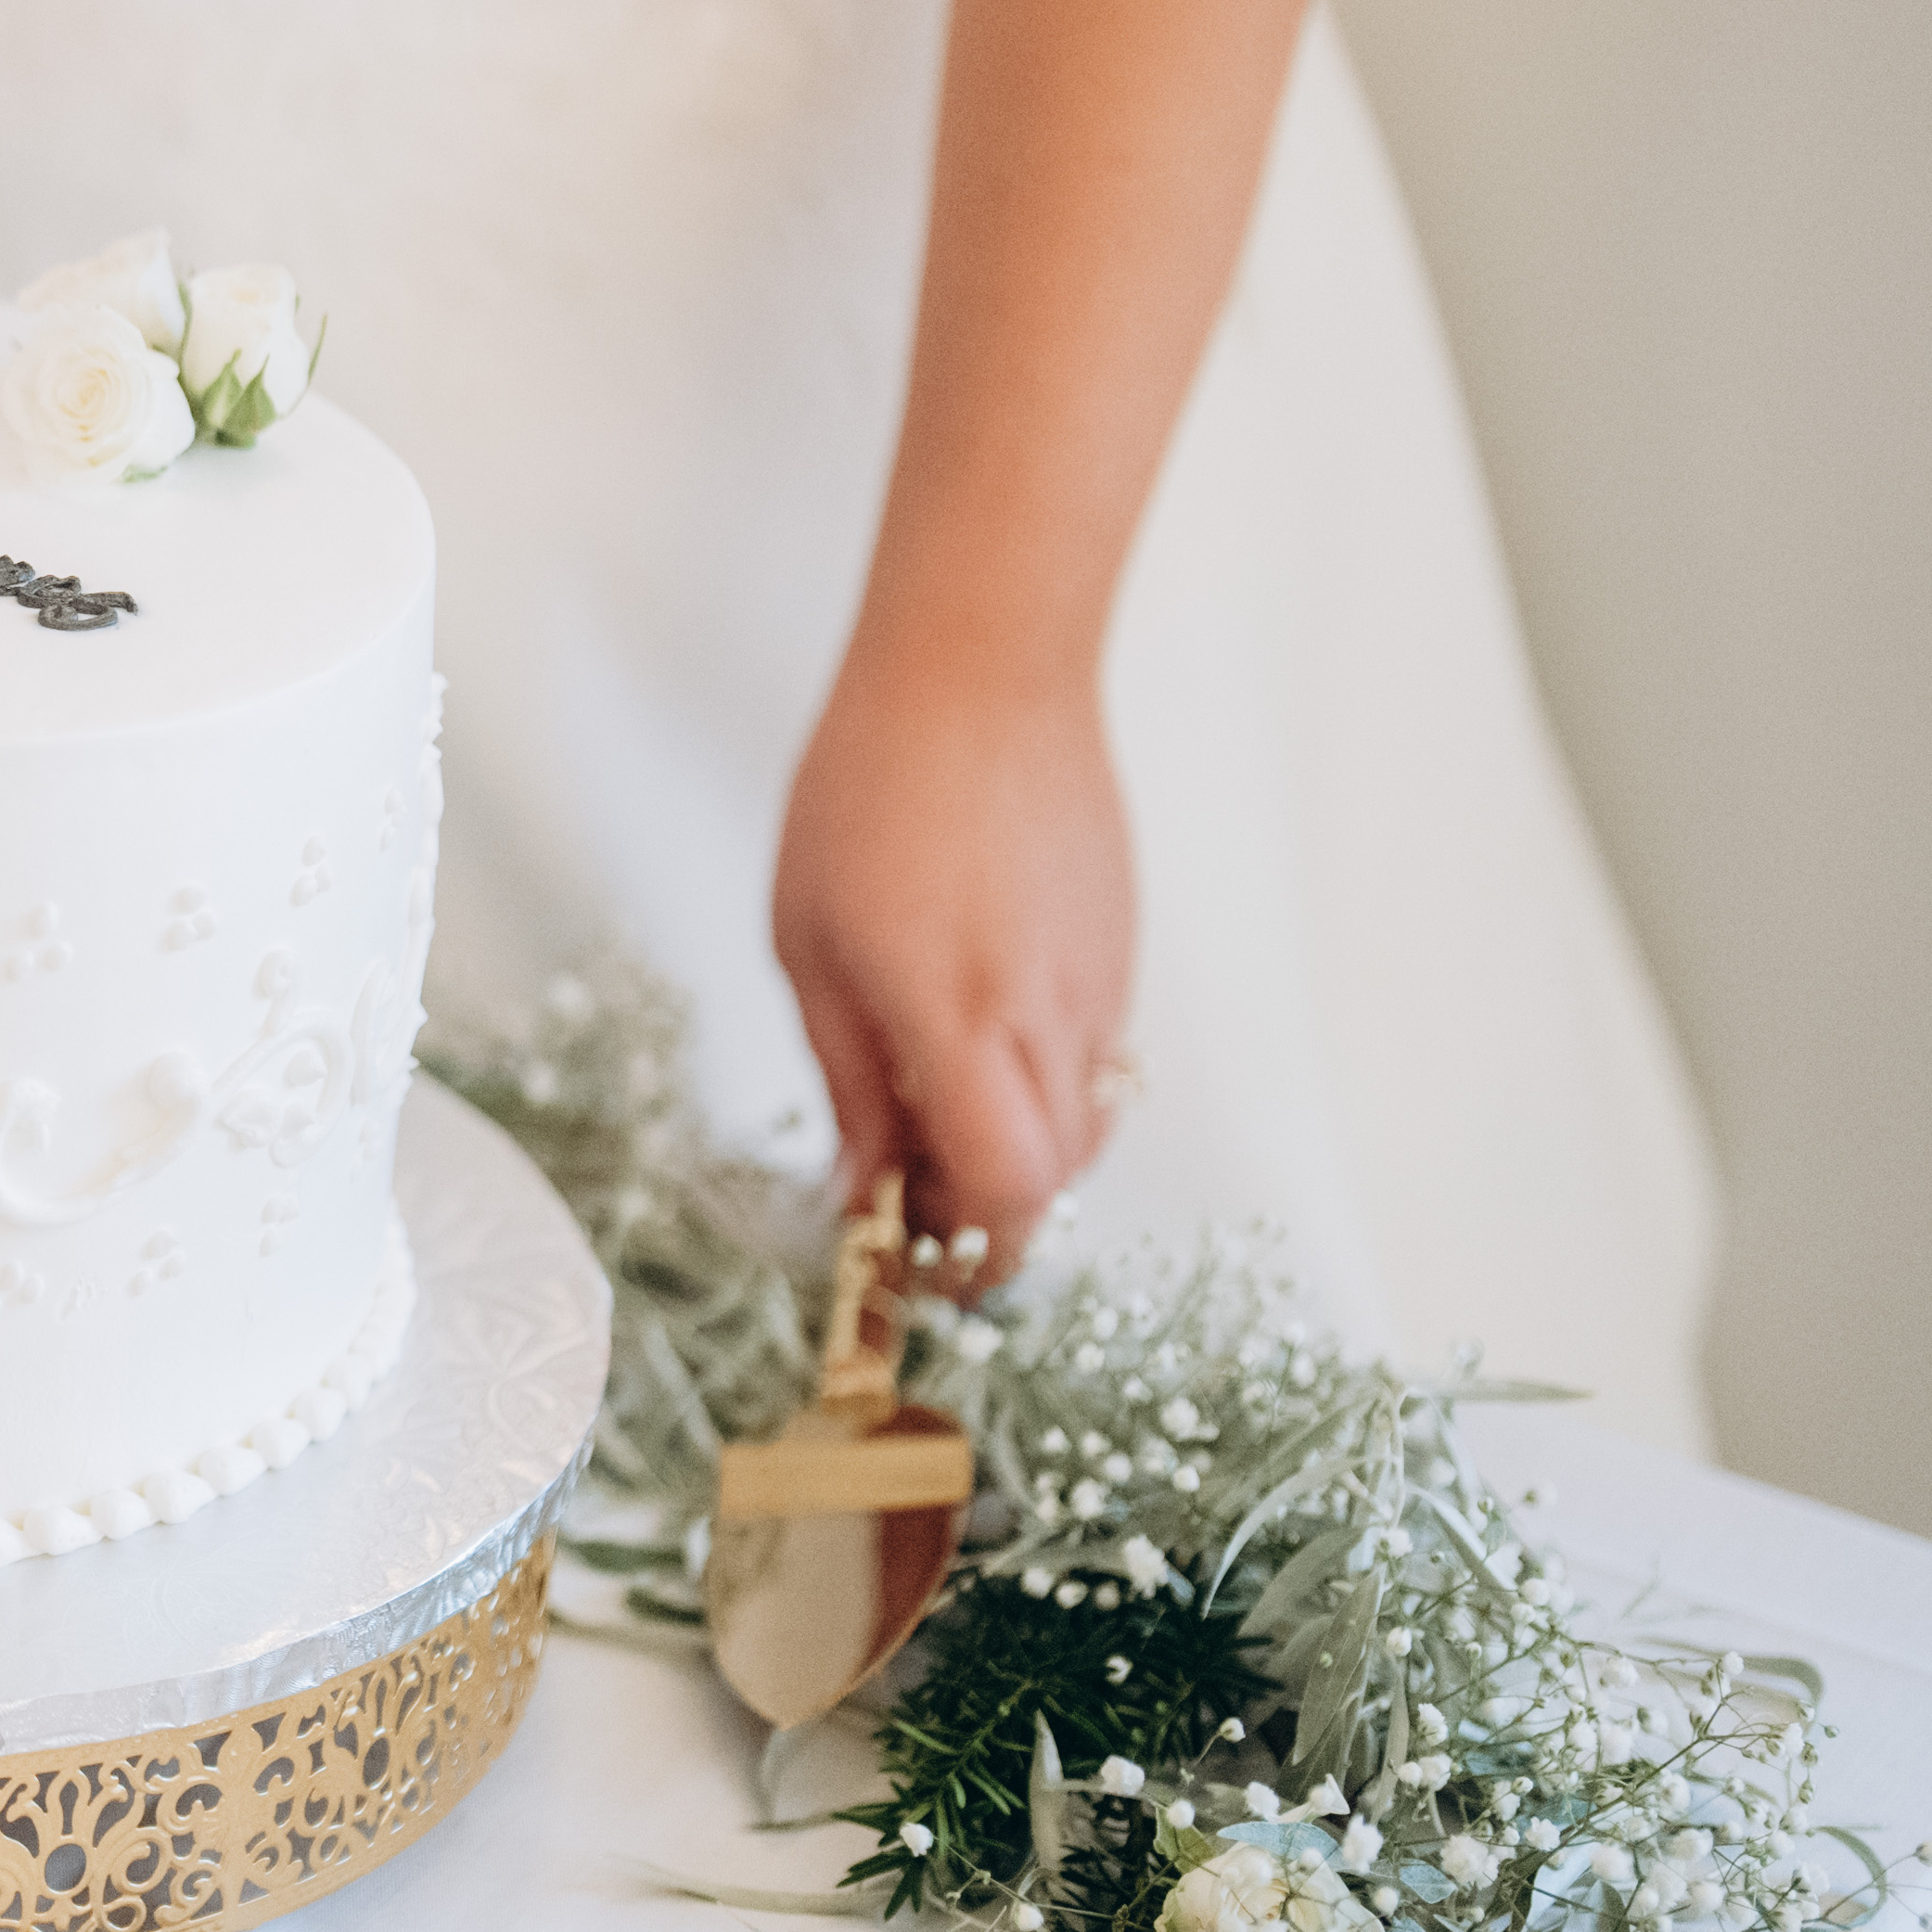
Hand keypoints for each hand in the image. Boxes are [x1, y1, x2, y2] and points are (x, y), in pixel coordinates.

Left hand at [768, 640, 1136, 1285]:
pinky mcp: (1122, 949)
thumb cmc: (869, 789)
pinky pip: (1095, 1056)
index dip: (971, 1253)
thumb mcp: (809, 944)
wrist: (982, 670)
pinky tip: (974, 1031)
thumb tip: (865, 1188)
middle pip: (1054, 1178)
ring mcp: (1102, 983)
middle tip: (904, 1190)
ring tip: (931, 1104)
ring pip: (1085, 1123)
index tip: (914, 1261)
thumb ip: (848, 1078)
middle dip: (985, 1211)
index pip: (1008, 1193)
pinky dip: (1041, 1083)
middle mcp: (1051, 1016)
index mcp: (961, 1019)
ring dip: (1016, 1148)